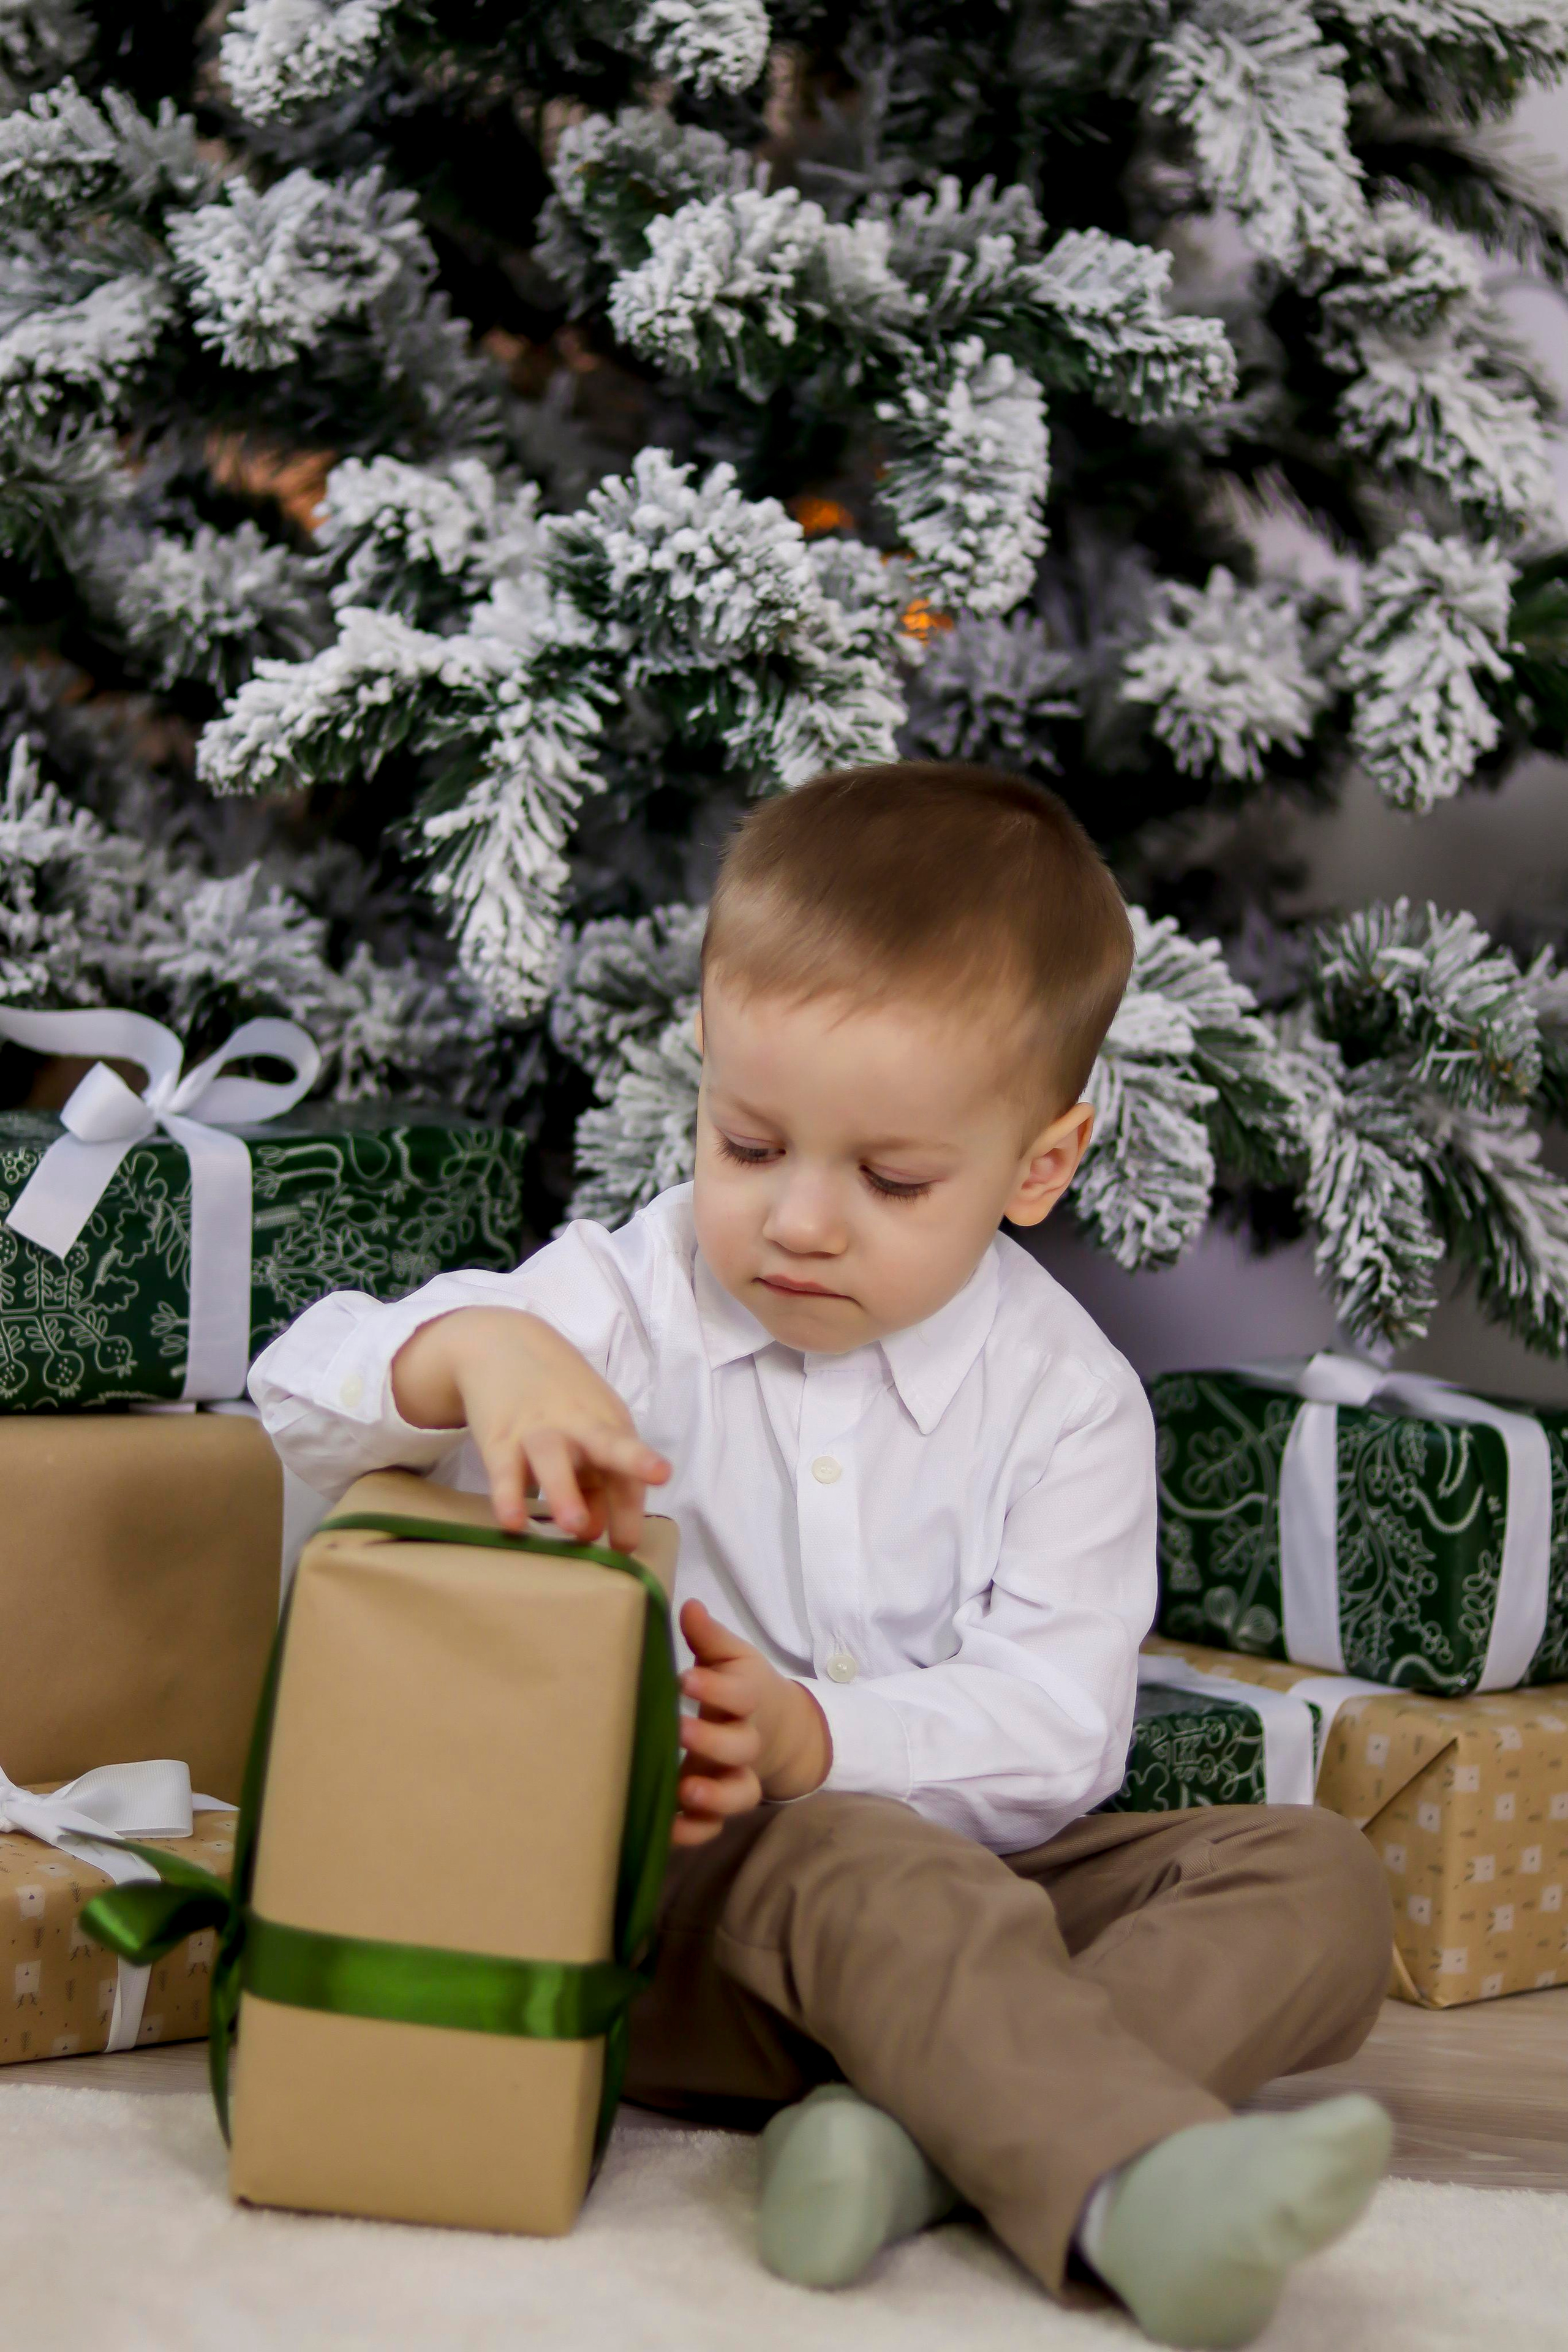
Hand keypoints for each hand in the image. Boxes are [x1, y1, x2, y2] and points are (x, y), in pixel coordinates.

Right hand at [390, 1306, 668, 1549]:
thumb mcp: (586, 1429)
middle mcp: (580, 1424)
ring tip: (574, 1526)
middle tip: (631, 1518)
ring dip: (565, 1493)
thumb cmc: (557, 1399)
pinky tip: (512, 1521)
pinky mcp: (500, 1437)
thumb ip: (596, 1480)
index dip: (631, 1508)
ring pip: (554, 1459)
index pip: (630, 1468)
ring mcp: (539, 1429)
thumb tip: (595, 1532)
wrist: (500, 1342)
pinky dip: (508, 1495)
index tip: (627, 1545)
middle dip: (631, 1469)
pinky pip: (504, 1470)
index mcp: (608, 1423)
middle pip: (610, 1444)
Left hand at [672, 1599, 831, 1847]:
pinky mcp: (718, 1805)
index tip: (685, 1679)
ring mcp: (733, 1778)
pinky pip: (715, 1826)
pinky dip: (695, 1833)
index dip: (716, 1689)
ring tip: (685, 1792)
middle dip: (712, 1742)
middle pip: (741, 1748)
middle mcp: (745, 1742)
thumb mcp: (729, 1657)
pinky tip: (667, 1829)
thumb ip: (709, 1637)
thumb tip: (688, 1606)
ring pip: (738, 1794)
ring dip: (714, 1796)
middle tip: (680, 1731)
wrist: (772, 1730)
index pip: (741, 1694)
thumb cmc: (738, 1685)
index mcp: (747, 1699)